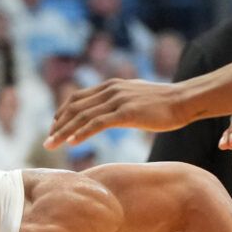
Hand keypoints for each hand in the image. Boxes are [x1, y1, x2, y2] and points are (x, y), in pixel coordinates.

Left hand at [45, 78, 190, 147]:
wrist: (184, 101)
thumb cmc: (165, 105)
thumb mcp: (137, 99)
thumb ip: (121, 103)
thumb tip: (114, 113)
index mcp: (111, 86)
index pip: (78, 98)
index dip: (63, 114)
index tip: (54, 129)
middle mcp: (111, 90)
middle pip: (75, 107)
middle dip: (58, 125)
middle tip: (47, 142)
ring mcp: (118, 100)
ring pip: (82, 116)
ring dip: (63, 132)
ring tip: (51, 145)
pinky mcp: (126, 112)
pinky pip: (97, 124)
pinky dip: (81, 133)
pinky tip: (71, 143)